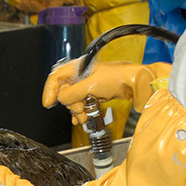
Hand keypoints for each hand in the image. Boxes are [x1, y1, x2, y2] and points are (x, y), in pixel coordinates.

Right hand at [42, 57, 170, 124]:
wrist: (136, 84)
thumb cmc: (118, 78)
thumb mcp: (90, 86)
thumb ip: (71, 94)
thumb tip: (61, 99)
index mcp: (77, 67)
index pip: (55, 77)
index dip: (50, 90)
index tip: (48, 103)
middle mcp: (80, 74)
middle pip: (64, 91)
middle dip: (69, 103)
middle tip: (77, 109)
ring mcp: (87, 84)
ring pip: (72, 99)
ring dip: (75, 110)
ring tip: (83, 116)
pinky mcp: (94, 92)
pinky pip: (82, 103)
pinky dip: (81, 111)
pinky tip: (82, 118)